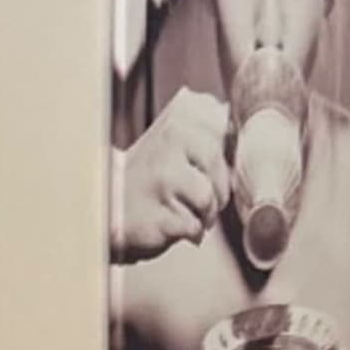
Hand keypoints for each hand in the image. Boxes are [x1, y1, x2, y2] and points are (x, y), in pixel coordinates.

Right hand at [110, 84, 231, 261]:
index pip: (228, 136)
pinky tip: (169, 222)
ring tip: (182, 209)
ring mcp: (163, 176)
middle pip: (221, 170)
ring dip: (202, 213)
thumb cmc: (149, 176)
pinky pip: (194, 226)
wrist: (109, 205)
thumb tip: (240, 128)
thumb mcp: (175, 139)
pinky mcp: (159, 210)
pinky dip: (188, 232)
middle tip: (196, 197)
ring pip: (208, 199)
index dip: (225, 160)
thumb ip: (208, 129)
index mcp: (181, 117)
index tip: (209, 168)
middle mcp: (172, 139)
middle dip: (216, 191)